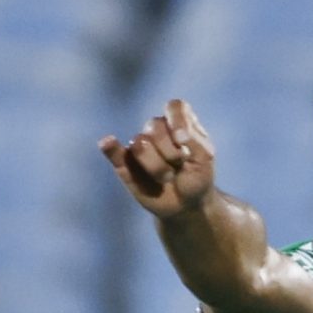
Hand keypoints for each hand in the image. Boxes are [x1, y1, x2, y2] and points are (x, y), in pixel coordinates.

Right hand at [100, 98, 214, 217]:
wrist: (187, 205)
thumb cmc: (197, 177)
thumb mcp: (205, 158)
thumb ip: (195, 140)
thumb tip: (177, 133)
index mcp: (177, 122)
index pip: (174, 107)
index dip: (177, 121)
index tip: (183, 140)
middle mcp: (157, 130)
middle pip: (155, 126)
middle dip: (171, 152)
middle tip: (180, 166)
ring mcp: (140, 145)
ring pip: (140, 144)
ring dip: (158, 166)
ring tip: (167, 177)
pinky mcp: (126, 164)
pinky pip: (114, 153)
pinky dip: (110, 147)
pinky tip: (107, 142)